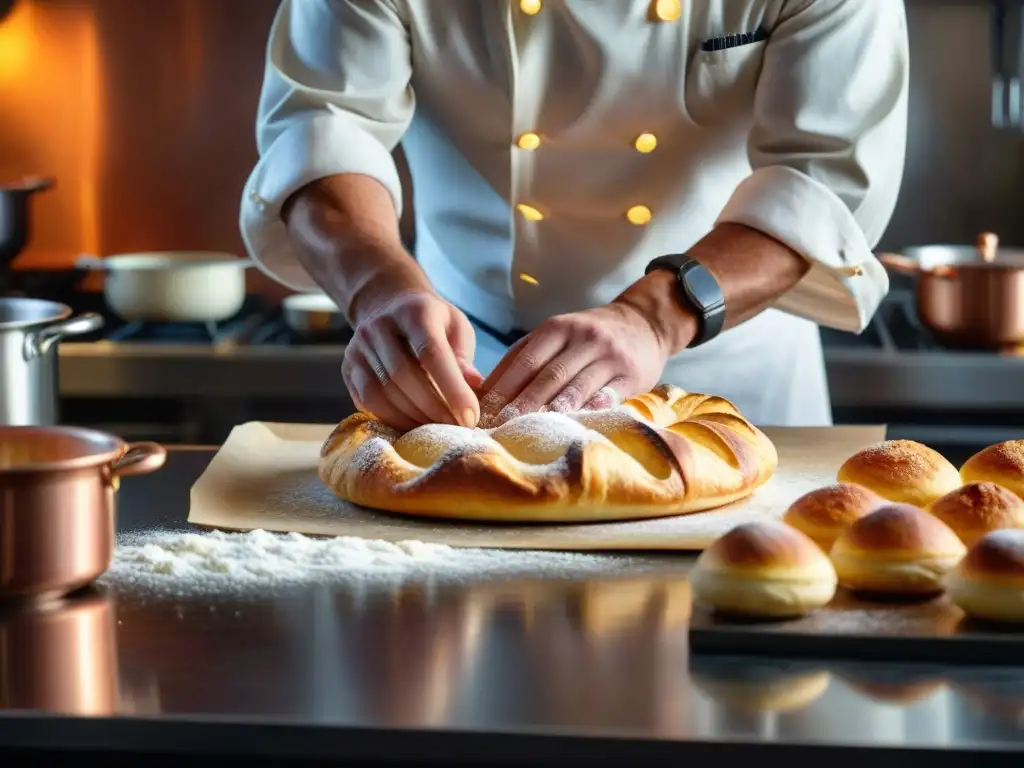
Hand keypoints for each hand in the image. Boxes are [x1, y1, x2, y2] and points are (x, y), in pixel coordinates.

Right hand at [343, 291, 484, 430]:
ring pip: (382, 393)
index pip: (431, 352)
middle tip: (455, 427)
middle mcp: (379, 326)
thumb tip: (473, 384)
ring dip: (412, 418)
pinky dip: (392, 419)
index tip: (470, 416)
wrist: (388, 306)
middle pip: (403, 375)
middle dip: (433, 408)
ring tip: (436, 430)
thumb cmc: (431, 321)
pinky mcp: (348, 368)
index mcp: (414, 311)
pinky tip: (412, 426)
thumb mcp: (456, 327)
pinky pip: (367, 402)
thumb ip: (463, 355)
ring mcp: (358, 348)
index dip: (452, 388)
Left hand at [478, 301, 676, 425]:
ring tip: (530, 433)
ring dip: (551, 412)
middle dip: (521, 404)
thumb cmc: (589, 336)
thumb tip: (484, 389)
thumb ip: (524, 355)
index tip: (483, 411)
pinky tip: (574, 427)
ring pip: (575, 387)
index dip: (503, 387)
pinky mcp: (631, 374)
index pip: (525, 361)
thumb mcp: (558, 333)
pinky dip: (589, 412)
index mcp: (557, 328)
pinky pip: (608, 396)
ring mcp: (609, 356)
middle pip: (547, 376)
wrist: (645, 324)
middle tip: (499, 429)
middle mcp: (582, 338)